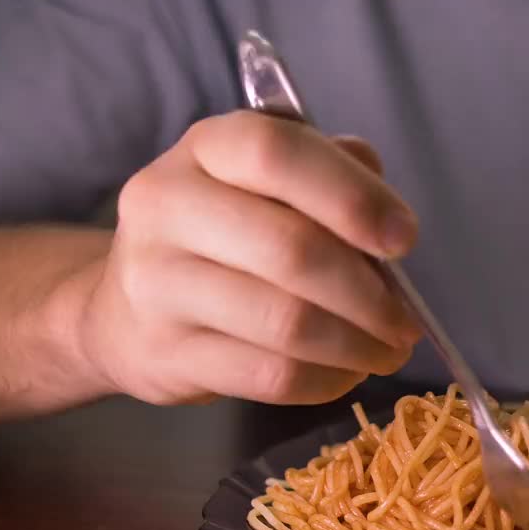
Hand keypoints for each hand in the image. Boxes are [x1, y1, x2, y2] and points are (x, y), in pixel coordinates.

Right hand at [79, 111, 420, 405]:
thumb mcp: (269, 184)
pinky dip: (325, 381)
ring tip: (388, 352)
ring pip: (286, 322)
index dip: (352, 197)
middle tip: (408, 321)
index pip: (277, 153)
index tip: (404, 239)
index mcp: (206, 148)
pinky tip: (347, 373)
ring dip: (356, 345)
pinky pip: (269, 375)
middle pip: (291, 250)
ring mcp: (157, 283)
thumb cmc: (223, 236)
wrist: (121, 310)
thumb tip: (390, 219)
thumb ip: (333, 178)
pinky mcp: (165, 354)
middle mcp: (167, 205)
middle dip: (370, 295)